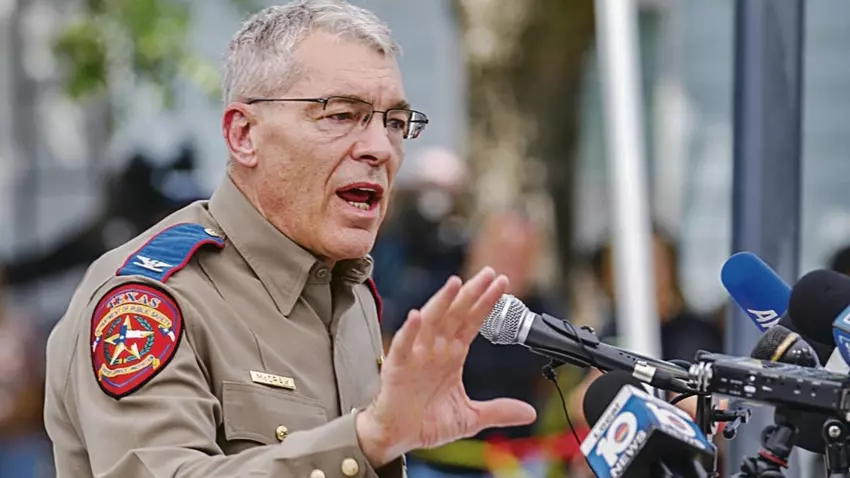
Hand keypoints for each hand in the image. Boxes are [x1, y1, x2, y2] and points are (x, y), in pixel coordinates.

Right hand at [356, 267, 536, 466]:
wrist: (398, 437)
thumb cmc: (427, 421)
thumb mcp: (470, 417)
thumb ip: (498, 411)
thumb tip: (529, 413)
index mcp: (452, 355)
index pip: (473, 322)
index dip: (487, 303)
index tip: (502, 283)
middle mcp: (436, 349)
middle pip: (456, 314)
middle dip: (472, 293)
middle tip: (489, 273)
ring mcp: (417, 355)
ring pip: (431, 322)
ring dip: (443, 302)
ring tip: (456, 283)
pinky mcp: (398, 367)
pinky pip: (404, 345)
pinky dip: (410, 331)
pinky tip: (417, 317)